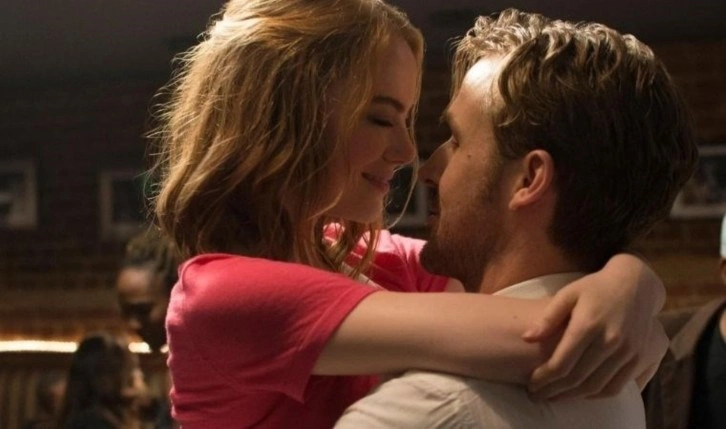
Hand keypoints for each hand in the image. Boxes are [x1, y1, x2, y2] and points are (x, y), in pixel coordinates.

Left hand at [522, 253, 667, 399]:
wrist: (636, 284)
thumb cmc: (595, 288)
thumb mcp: (568, 294)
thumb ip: (548, 317)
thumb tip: (527, 338)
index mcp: (588, 324)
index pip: (562, 362)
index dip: (544, 378)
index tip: (531, 384)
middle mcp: (610, 341)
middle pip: (577, 378)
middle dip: (554, 391)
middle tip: (537, 395)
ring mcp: (627, 351)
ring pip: (596, 387)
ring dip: (573, 397)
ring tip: (555, 397)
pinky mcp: (639, 358)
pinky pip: (616, 387)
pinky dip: (596, 395)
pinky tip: (580, 393)